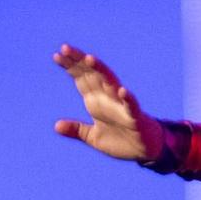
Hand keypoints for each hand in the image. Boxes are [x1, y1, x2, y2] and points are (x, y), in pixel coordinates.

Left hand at [52, 45, 164, 161]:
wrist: (144, 152)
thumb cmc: (120, 140)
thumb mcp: (93, 137)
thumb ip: (77, 130)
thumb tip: (56, 126)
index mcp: (96, 101)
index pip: (81, 79)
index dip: (70, 66)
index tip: (56, 55)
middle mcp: (108, 98)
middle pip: (92, 75)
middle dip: (79, 61)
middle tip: (65, 47)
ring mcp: (121, 106)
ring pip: (110, 83)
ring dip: (100, 70)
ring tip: (89, 58)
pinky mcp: (135, 118)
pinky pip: (131, 106)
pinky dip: (127, 99)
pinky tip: (122, 91)